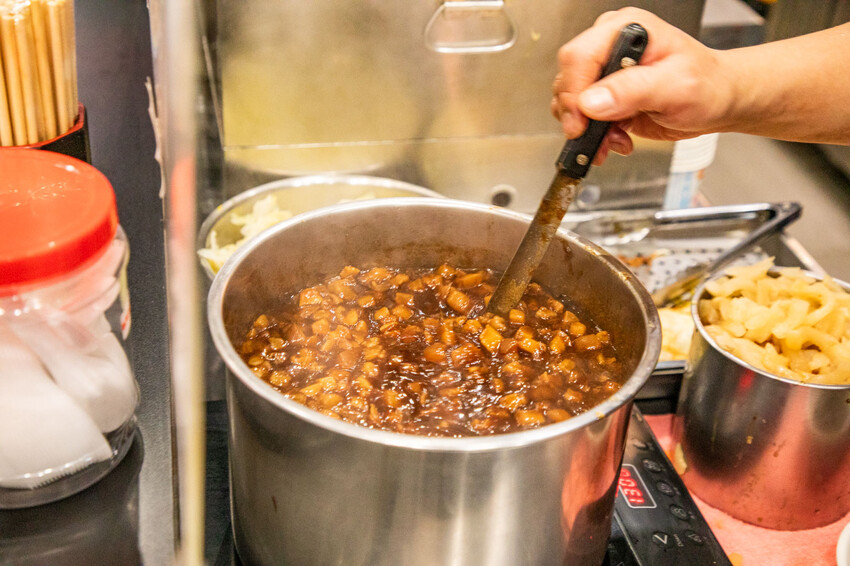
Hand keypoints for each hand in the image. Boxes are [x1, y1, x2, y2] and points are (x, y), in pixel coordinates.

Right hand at [551, 8, 734, 163]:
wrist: (717, 102)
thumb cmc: (708, 85)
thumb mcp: (676, 86)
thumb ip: (633, 91)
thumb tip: (592, 101)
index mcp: (625, 30)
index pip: (579, 56)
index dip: (574, 91)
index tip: (582, 121)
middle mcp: (610, 48)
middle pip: (568, 79)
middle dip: (578, 115)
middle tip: (592, 135)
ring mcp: (605, 74)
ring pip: (570, 103)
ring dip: (587, 129)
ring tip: (613, 139)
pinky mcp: (605, 97)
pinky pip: (582, 118)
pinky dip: (594, 136)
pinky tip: (616, 139)